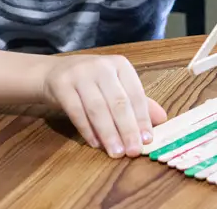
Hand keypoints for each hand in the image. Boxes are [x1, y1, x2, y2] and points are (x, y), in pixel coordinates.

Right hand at [42, 54, 166, 157]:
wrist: (54, 72)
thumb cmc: (91, 82)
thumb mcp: (116, 87)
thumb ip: (138, 102)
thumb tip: (162, 119)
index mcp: (120, 65)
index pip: (135, 94)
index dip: (142, 119)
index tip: (147, 140)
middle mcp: (101, 66)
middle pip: (118, 102)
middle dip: (127, 129)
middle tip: (133, 151)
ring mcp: (79, 73)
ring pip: (97, 108)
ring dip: (108, 133)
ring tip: (116, 152)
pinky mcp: (61, 84)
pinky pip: (76, 111)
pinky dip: (87, 130)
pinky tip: (96, 144)